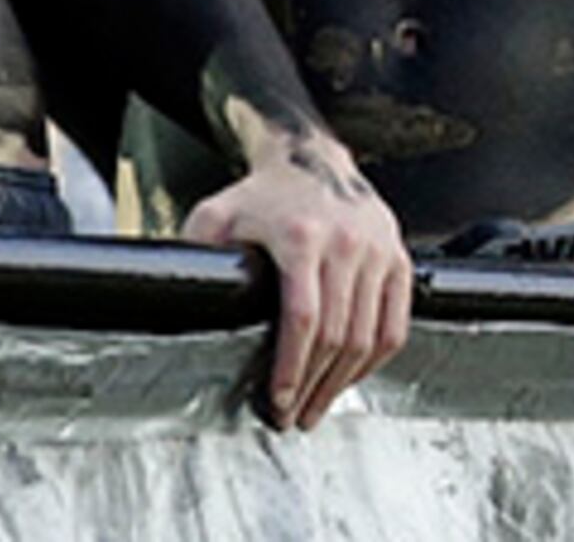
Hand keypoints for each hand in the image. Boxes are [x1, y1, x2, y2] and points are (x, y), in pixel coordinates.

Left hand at [180, 129, 413, 429]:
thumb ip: (196, 254)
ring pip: (368, 337)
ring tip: (320, 406)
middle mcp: (346, 241)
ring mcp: (378, 250)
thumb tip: (174, 301)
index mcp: (300, 235)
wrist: (310, 157)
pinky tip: (351, 378)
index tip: (279, 401)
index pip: (303, 318)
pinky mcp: (399, 257)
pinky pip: (394, 325)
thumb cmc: (260, 196)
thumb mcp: (218, 216)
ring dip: (343, 383)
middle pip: (337, 336)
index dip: (292, 368)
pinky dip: (374, 361)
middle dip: (314, 386)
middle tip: (296, 416)